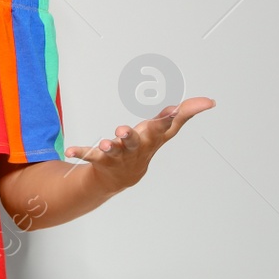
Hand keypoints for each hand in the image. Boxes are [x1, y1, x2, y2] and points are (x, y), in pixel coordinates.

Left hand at [64, 96, 215, 193]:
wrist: (122, 177)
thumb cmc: (144, 146)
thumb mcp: (163, 130)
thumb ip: (181, 114)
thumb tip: (208, 101)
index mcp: (152, 138)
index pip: (166, 127)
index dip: (177, 116)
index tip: (184, 106)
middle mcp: (136, 148)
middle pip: (135, 142)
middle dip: (131, 136)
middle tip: (123, 130)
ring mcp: (118, 155)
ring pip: (114, 151)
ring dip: (109, 147)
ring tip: (105, 143)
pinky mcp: (101, 158)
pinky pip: (89, 155)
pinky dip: (80, 152)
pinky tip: (70, 151)